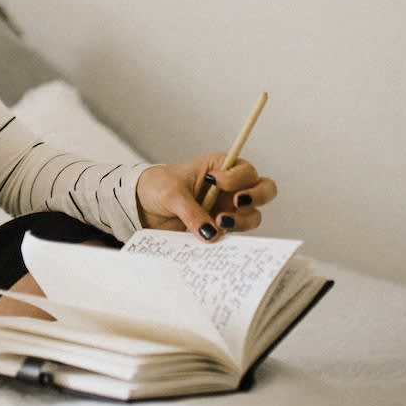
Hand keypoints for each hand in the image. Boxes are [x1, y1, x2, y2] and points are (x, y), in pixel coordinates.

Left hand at [136, 153, 277, 240]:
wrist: (141, 206)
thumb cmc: (157, 187)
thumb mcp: (171, 193)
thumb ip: (191, 212)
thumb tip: (211, 233)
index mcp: (220, 167)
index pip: (246, 170)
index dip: (237, 177)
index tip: (216, 181)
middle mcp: (230, 188)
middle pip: (264, 190)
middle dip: (256, 196)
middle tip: (236, 202)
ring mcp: (227, 209)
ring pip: (253, 216)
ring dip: (242, 220)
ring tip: (220, 222)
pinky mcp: (219, 228)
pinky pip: (234, 235)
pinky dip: (229, 238)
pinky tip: (214, 237)